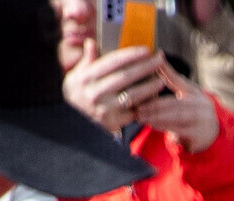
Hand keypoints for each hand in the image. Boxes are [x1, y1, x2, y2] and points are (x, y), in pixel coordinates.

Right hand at [63, 45, 213, 148]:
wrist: (72, 124)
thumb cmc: (76, 96)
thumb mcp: (75, 76)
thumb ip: (87, 60)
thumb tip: (91, 43)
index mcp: (87, 77)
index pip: (113, 61)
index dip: (131, 54)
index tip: (145, 50)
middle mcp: (95, 92)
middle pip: (126, 76)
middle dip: (145, 67)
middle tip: (160, 60)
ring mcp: (105, 109)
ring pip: (133, 95)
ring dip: (150, 87)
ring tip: (161, 80)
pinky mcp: (114, 122)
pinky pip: (134, 111)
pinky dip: (145, 105)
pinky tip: (155, 98)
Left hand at [139, 66, 221, 151]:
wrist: (212, 134)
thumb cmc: (194, 110)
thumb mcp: (187, 93)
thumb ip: (173, 79)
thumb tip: (159, 60)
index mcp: (196, 93)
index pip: (178, 81)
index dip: (165, 74)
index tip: (149, 69)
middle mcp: (201, 106)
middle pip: (174, 103)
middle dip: (153, 105)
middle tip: (137, 106)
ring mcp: (201, 121)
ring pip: (175, 117)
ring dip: (155, 117)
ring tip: (140, 116)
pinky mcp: (198, 135)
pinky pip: (177, 131)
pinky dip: (163, 128)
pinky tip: (151, 125)